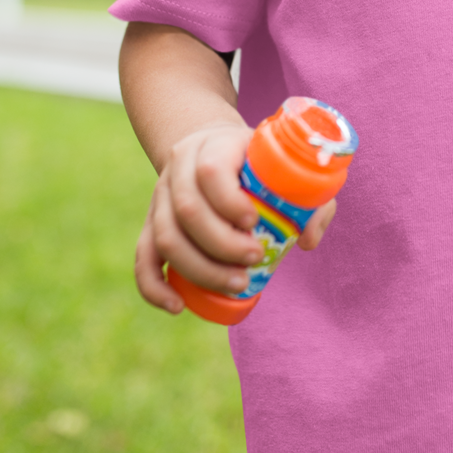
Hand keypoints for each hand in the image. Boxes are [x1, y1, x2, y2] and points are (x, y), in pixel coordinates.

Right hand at [136, 124, 340, 313]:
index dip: (230, 201)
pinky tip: (177, 306)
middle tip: (255, 259)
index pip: (211, 171)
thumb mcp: (283, 164)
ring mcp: (160, 196)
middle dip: (222, 244)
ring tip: (237, 283)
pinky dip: (154, 286)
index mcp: (213, 145)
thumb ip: (309, 197)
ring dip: (200, 268)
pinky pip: (142, 258)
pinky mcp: (150, 223)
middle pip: (187, 209)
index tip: (255, 222)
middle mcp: (180, 168)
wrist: (212, 147)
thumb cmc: (256, 162)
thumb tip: (305, 239)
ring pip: (165, 236)